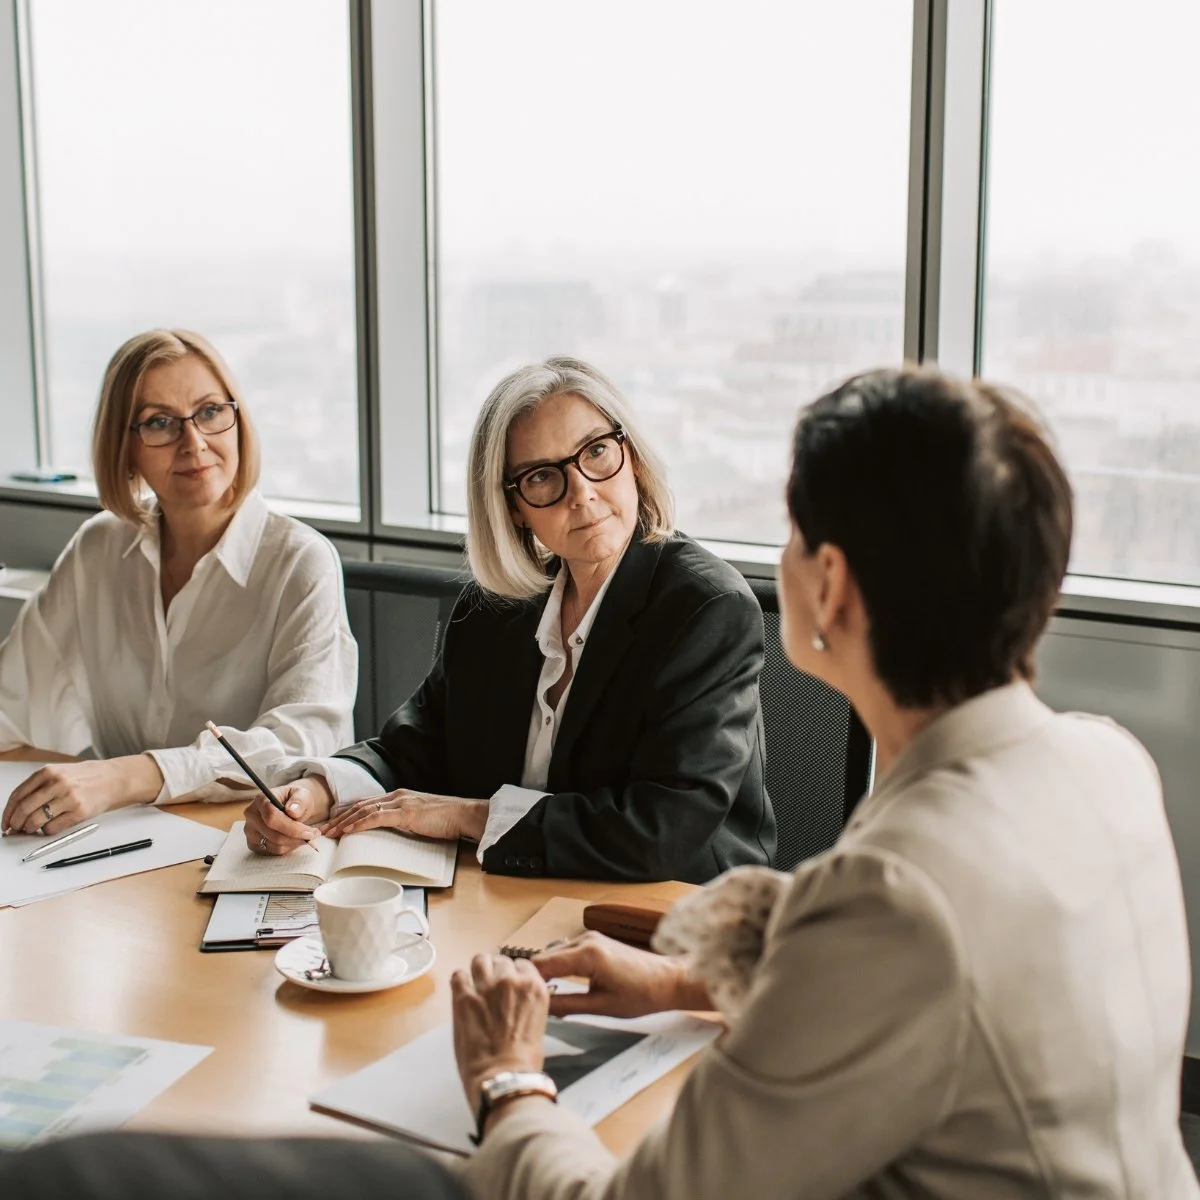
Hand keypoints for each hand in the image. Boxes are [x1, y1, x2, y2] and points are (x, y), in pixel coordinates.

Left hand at [2, 755, 163, 835]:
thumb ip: (39, 787)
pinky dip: (46, 831)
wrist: (114, 778)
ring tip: (31, 829)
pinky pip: (53, 828)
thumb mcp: (60, 773)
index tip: (5, 822)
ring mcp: (69, 798)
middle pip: (24, 809)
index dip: (8, 812)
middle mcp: (58, 783)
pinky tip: (49, 827)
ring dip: (29, 829)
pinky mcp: (79, 812)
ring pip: (36, 821)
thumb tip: (16, 810)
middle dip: (15, 823)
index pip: (18, 795)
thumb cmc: (85, 777)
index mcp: (48, 772)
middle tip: (14, 829)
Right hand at [243, 778, 330, 855]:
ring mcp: (250, 831)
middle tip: (313, 835)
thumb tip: (293, 811)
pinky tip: (295, 839)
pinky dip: (288, 848)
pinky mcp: (253, 843)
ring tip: (307, 836)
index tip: (309, 832)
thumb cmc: (296, 800)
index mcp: (261, 799)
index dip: (291, 828)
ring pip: (274, 846)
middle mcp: (251, 815)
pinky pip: (272, 852)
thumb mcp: (302, 794)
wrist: (291, 807)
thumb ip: (299, 801)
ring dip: (294, 843)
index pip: (272, 817)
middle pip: (273, 834)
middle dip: (297, 837)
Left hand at [319, 790, 487, 842]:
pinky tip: (347, 832)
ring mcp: (400, 802)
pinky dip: (358, 825)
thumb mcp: (419, 820)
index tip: (331, 826)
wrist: (463, 815)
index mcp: (398, 797)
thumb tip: (389, 836)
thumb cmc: (445, 821)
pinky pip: (376, 818)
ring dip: (342, 823)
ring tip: (327, 833)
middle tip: (320, 831)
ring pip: (363, 811)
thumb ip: (403, 822)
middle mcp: (395, 796)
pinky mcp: (405, 812)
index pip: (365, 804)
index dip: (346, 815)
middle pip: (358, 806)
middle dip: (337, 819)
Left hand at [451, 953, 549, 1111]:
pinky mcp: (464, 996)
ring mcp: (487, 986)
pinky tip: (462, 992)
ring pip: (480, 960)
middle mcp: (512, 980)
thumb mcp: (536, 1023)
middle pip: (501, 960)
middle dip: (497, 972)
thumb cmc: (523, 1060)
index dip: (514, 973)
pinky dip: (460, 981)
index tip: (510, 982)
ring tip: (476, 984)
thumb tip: (515, 1001)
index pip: (523, 964)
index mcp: (534, 988)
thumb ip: (525, 1003)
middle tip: (492, 987)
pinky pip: (458, 975)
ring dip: (479, 971)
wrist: (503, 1076)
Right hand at [533, 931, 711, 1017]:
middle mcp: (585, 939)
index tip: (513, 996)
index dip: (526, 981)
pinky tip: (557, 984)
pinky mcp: (594, 941)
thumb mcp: (601, 1007)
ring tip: (538, 995)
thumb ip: (567, 1005)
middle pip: (545, 957)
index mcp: (587, 955)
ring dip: (546, 972)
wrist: (668, 980)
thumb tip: (540, 1007)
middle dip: (533, 977)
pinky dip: (558, 966)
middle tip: (522, 1001)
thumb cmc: (641, 995)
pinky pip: (566, 951)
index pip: (543, 965)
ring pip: (554, 953)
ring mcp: (590, 937)